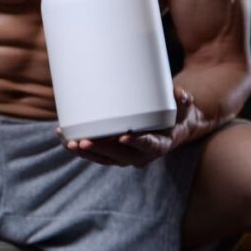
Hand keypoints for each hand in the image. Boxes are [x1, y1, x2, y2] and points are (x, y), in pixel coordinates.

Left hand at [57, 86, 198, 167]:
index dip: (137, 143)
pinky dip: (81, 149)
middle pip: (120, 156)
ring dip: (86, 152)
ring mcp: (127, 155)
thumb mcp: (184, 106)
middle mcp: (142, 155)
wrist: (174, 127)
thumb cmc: (177, 114)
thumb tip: (178, 92)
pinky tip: (65, 140)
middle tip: (84, 141)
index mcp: (159, 145)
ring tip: (69, 142)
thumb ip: (183, 99)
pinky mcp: (115, 152)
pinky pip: (97, 155)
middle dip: (101, 149)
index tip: (124, 136)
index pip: (148, 146)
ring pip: (105, 158)